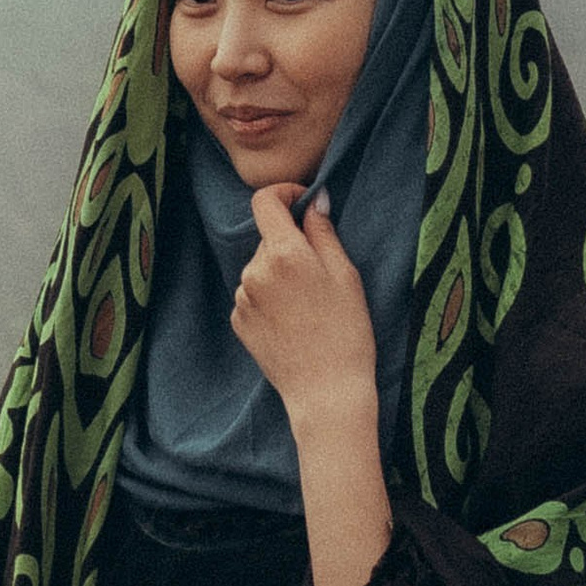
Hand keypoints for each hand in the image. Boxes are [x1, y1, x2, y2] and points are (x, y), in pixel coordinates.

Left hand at [230, 184, 376, 430]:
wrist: (325, 392)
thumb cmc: (346, 332)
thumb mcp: (345, 275)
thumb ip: (323, 232)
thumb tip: (313, 199)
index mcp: (283, 254)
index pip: (264, 201)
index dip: (284, 194)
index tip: (302, 203)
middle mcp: (254, 271)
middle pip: (269, 238)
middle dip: (292, 244)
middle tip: (322, 273)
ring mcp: (242, 298)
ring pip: (261, 268)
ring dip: (281, 273)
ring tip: (309, 305)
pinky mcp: (238, 321)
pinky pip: (253, 294)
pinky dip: (271, 297)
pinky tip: (294, 321)